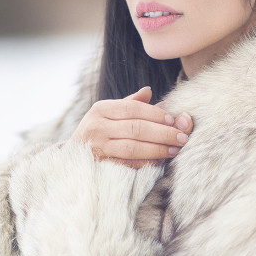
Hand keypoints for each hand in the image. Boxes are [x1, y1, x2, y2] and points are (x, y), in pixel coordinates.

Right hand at [71, 86, 192, 168]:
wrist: (72, 156)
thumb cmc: (98, 131)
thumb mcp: (108, 113)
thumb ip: (130, 103)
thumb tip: (150, 91)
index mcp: (101, 109)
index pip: (133, 108)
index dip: (155, 114)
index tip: (173, 120)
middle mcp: (97, 126)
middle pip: (136, 128)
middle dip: (163, 133)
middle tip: (182, 136)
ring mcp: (98, 147)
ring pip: (134, 148)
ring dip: (158, 149)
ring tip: (175, 149)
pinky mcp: (102, 164)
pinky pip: (129, 164)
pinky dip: (147, 162)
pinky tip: (161, 160)